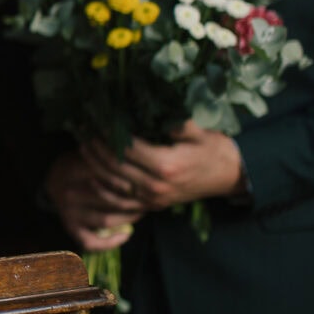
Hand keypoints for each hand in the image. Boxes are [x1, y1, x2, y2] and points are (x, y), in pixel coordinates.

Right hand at [43, 150, 142, 251]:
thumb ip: (109, 160)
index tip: (144, 182)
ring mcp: (69, 212)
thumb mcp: (91, 155)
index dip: (131, 182)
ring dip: (128, 218)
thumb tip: (138, 167)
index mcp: (75, 171)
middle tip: (148, 198)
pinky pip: (91, 241)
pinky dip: (110, 242)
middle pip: (111, 200)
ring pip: (106, 220)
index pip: (109, 178)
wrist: (52, 178)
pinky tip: (125, 235)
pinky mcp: (69, 226)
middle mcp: (71, 193)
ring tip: (140, 211)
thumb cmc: (79, 164)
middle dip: (134, 201)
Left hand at [80, 119, 244, 210]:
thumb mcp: (199, 131)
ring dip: (95, 166)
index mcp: (166, 165)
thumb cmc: (214, 150)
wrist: (230, 176)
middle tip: (83, 131)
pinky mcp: (154, 205)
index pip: (128, 148)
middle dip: (96, 148)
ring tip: (83, 147)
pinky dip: (104, 191)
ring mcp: (154, 198)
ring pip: (114, 184)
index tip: (97, 120)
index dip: (109, 134)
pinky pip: (122, 202)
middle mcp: (156, 185)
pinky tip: (92, 177)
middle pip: (116, 166)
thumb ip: (177, 123)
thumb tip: (156, 108)